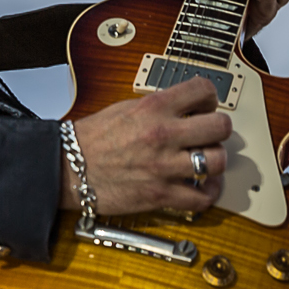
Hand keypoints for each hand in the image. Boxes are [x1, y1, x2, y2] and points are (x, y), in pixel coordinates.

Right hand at [62, 78, 231, 215]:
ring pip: (217, 162)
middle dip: (218, 131)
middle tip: (209, 136)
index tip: (205, 108)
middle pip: (220, 127)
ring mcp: (164, 166)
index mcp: (154, 107)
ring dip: (216, 162)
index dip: (210, 100)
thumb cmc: (93, 139)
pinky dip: (206, 194)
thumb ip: (160, 106)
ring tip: (208, 162)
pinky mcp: (160, 195)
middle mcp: (163, 134)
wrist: (68, 169)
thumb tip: (186, 108)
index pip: (204, 91)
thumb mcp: (126, 107)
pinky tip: (201, 187)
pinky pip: (201, 198)